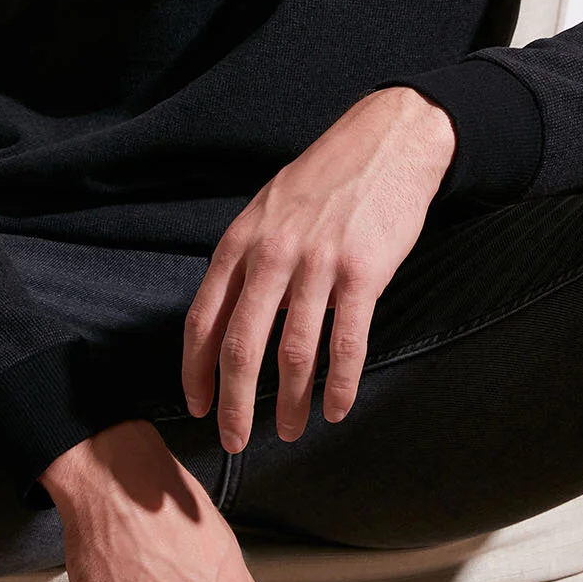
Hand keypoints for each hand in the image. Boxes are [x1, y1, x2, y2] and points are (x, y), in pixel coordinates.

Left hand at [181, 86, 455, 453]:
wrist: (387, 141)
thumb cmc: (327, 179)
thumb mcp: (268, 209)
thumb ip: (247, 261)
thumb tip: (231, 318)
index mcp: (241, 241)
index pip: (203, 319)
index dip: (195, 372)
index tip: (197, 406)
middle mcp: (271, 254)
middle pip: (239, 347)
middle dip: (234, 404)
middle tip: (234, 439)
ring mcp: (317, 264)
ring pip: (293, 354)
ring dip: (289, 404)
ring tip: (290, 431)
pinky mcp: (363, 273)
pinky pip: (346, 344)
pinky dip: (339, 386)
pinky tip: (336, 409)